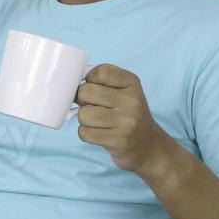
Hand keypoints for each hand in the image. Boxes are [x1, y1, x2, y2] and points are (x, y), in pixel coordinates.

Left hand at [72, 64, 176, 178]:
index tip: (95, 88)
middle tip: (94, 107)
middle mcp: (132, 101)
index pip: (100, 72)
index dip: (90, 79)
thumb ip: (101, 82)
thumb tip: (69, 83)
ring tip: (98, 122)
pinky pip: (85, 133)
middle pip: (86, 92)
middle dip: (83, 101)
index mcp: (132, 83)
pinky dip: (86, 134)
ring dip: (85, 120)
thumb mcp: (124, 92)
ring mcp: (126, 122)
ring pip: (83, 114)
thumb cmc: (128, 115)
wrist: (149, 147)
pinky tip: (99, 133)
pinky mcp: (118, 141)